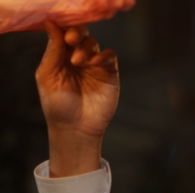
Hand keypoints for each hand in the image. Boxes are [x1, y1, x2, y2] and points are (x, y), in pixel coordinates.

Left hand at [35, 22, 118, 176]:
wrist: (76, 128)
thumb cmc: (58, 106)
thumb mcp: (47, 76)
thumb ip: (52, 51)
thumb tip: (51, 24)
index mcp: (60, 57)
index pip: (62, 34)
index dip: (63, 28)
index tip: (61, 32)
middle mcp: (77, 58)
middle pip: (80, 34)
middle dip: (76, 33)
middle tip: (71, 39)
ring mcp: (94, 65)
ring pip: (94, 43)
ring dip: (86, 48)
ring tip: (78, 61)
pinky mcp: (109, 73)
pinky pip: (110, 56)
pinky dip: (103, 55)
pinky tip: (94, 63)